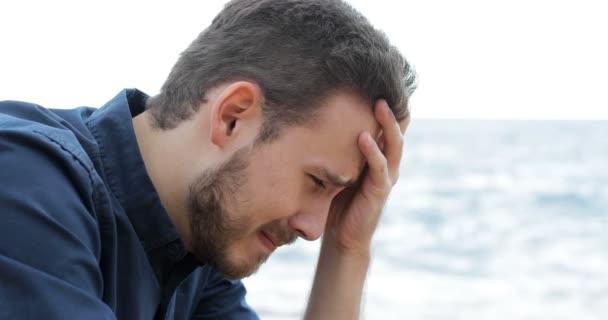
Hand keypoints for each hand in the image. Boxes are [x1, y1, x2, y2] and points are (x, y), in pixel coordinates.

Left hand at [324, 99, 408, 255]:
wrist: (342, 237)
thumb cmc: (336, 201)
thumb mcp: (336, 170)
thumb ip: (336, 150)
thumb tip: (313, 120)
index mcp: (378, 158)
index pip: (387, 128)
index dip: (388, 108)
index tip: (380, 83)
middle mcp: (387, 165)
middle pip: (395, 132)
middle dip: (390, 110)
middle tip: (382, 88)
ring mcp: (385, 178)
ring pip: (393, 146)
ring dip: (387, 125)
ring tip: (379, 105)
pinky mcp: (379, 192)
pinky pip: (379, 168)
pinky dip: (372, 152)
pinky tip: (363, 138)